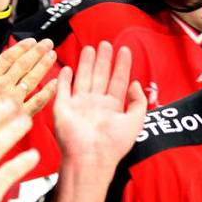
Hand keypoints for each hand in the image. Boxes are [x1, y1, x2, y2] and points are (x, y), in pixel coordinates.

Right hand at [0, 41, 57, 121]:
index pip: (8, 58)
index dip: (21, 48)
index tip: (32, 41)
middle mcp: (3, 87)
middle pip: (23, 65)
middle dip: (37, 52)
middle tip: (48, 43)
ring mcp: (13, 102)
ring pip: (32, 79)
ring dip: (43, 66)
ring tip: (52, 55)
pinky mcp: (19, 116)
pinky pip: (37, 102)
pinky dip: (47, 92)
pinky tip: (55, 83)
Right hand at [54, 41, 146, 168]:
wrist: (89, 157)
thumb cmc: (112, 144)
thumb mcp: (135, 122)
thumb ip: (138, 102)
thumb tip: (135, 83)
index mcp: (112, 108)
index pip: (118, 81)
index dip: (122, 65)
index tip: (124, 50)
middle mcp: (95, 105)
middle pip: (100, 76)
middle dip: (103, 60)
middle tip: (105, 44)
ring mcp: (79, 106)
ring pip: (83, 79)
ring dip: (86, 64)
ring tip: (89, 48)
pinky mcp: (63, 108)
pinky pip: (63, 90)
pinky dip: (64, 79)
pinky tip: (68, 68)